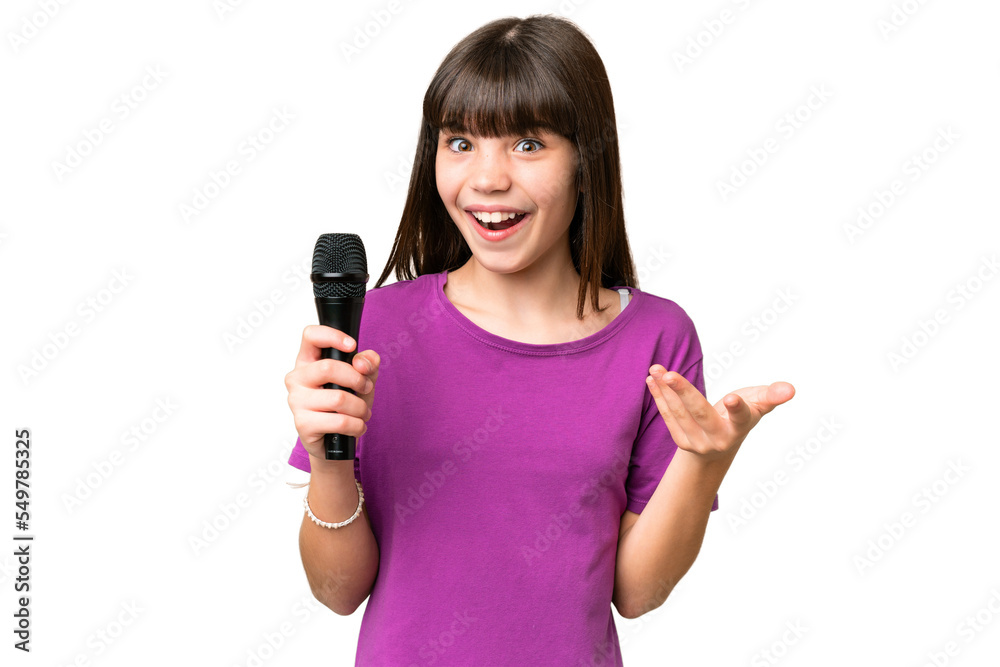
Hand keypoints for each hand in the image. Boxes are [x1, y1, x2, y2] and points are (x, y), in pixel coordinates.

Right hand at [285, 325, 380, 459]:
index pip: (310, 335)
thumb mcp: (361, 379)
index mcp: (308, 361)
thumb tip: (362, 363)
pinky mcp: (303, 424)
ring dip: (360, 407)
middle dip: (357, 379)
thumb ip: (368, 364)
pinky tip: (358, 427)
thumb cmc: (345, 405)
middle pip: (328, 368)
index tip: (352, 346)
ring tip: (364, 413)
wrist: (335, 441)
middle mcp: (297, 378)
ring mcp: (296, 401)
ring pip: (338, 398)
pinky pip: (339, 421)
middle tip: (366, 388)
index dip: (332, 336)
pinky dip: (356, 425)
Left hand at [645, 365, 794, 462]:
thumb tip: (790, 389)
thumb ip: (772, 396)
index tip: (732, 397)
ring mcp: (697, 442)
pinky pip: (668, 415)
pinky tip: (652, 379)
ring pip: (679, 413)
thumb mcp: (759, 406)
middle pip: (700, 413)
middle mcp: (718, 439)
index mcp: (740, 428)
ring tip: (656, 368)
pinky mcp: (680, 440)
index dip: (737, 408)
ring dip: (665, 389)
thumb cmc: (742, 416)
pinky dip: (659, 396)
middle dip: (684, 393)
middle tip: (669, 374)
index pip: (740, 417)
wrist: (719, 447)